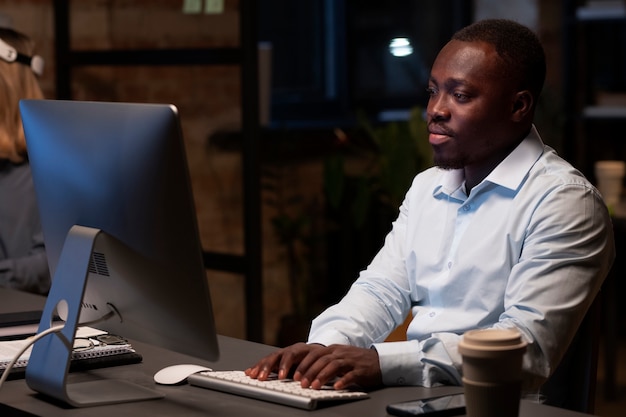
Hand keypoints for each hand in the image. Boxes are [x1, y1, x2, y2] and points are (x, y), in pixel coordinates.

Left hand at [245, 343, 381, 389]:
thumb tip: (302, 375)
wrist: (379, 360)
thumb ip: (322, 363)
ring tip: (314, 386)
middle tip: (299, 382)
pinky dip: (343, 380)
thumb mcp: (337, 359)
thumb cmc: (355, 362)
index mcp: (331, 350)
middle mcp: (339, 352)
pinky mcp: (360, 369)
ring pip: (333, 365)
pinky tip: (337, 386)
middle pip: (320, 359)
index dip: (301, 364)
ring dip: (322, 376)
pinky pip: (350, 374)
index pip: (312, 354)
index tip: (291, 375)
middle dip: (308, 370)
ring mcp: (350, 360)